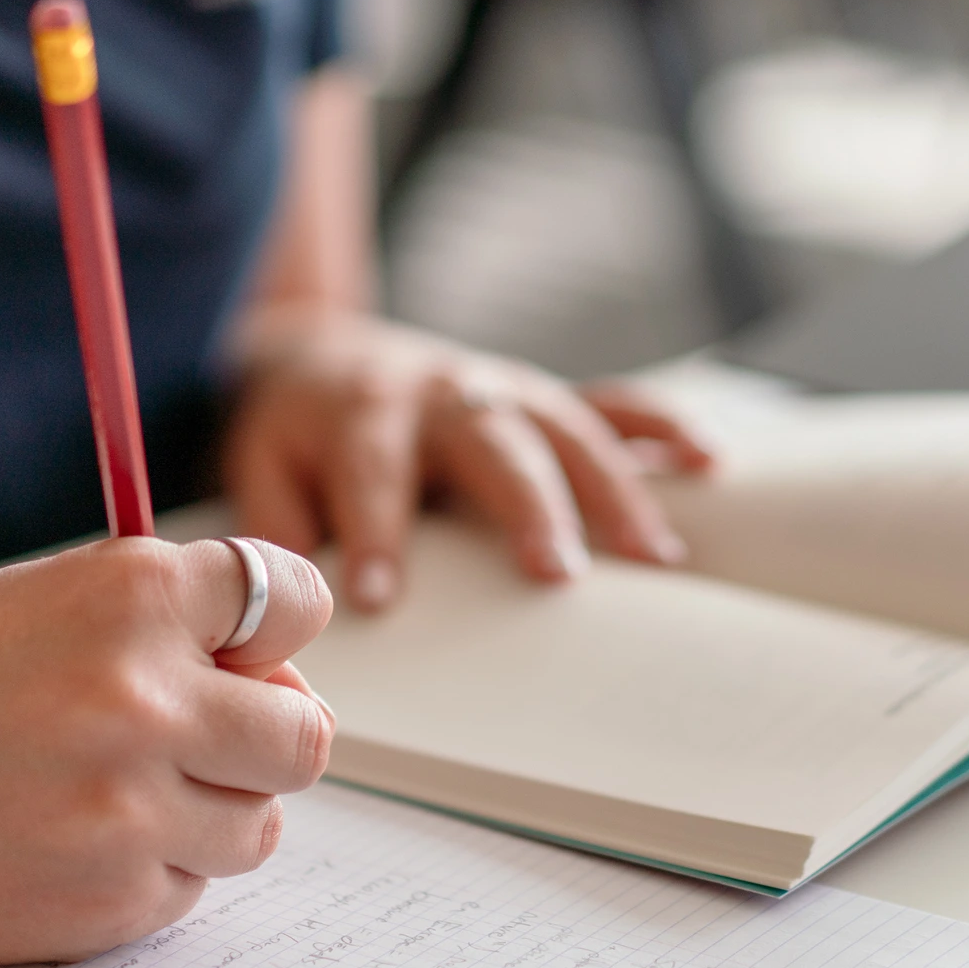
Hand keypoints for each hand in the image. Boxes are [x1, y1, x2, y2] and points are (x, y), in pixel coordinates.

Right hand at [0, 537, 332, 965]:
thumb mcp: (51, 602)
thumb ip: (171, 629)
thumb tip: (284, 687)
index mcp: (132, 596)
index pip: (295, 603)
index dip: (273, 637)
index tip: (246, 657)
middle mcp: (141, 697)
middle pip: (304, 736)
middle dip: (260, 740)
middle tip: (188, 742)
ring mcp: (126, 811)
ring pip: (254, 826)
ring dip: (205, 815)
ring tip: (107, 794)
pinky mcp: (105, 904)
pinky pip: (187, 892)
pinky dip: (144, 875)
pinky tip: (62, 844)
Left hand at [221, 308, 714, 612]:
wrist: (320, 353)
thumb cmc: (295, 433)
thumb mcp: (257, 468)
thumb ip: (272, 531)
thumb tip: (280, 615)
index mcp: (359, 414)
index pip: (369, 473)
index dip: (376, 532)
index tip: (382, 598)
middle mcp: (440, 392)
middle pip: (490, 443)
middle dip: (527, 505)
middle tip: (557, 572)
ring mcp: (500, 389)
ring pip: (564, 428)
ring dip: (612, 487)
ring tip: (654, 556)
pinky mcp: (540, 397)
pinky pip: (611, 403)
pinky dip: (662, 429)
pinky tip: (711, 462)